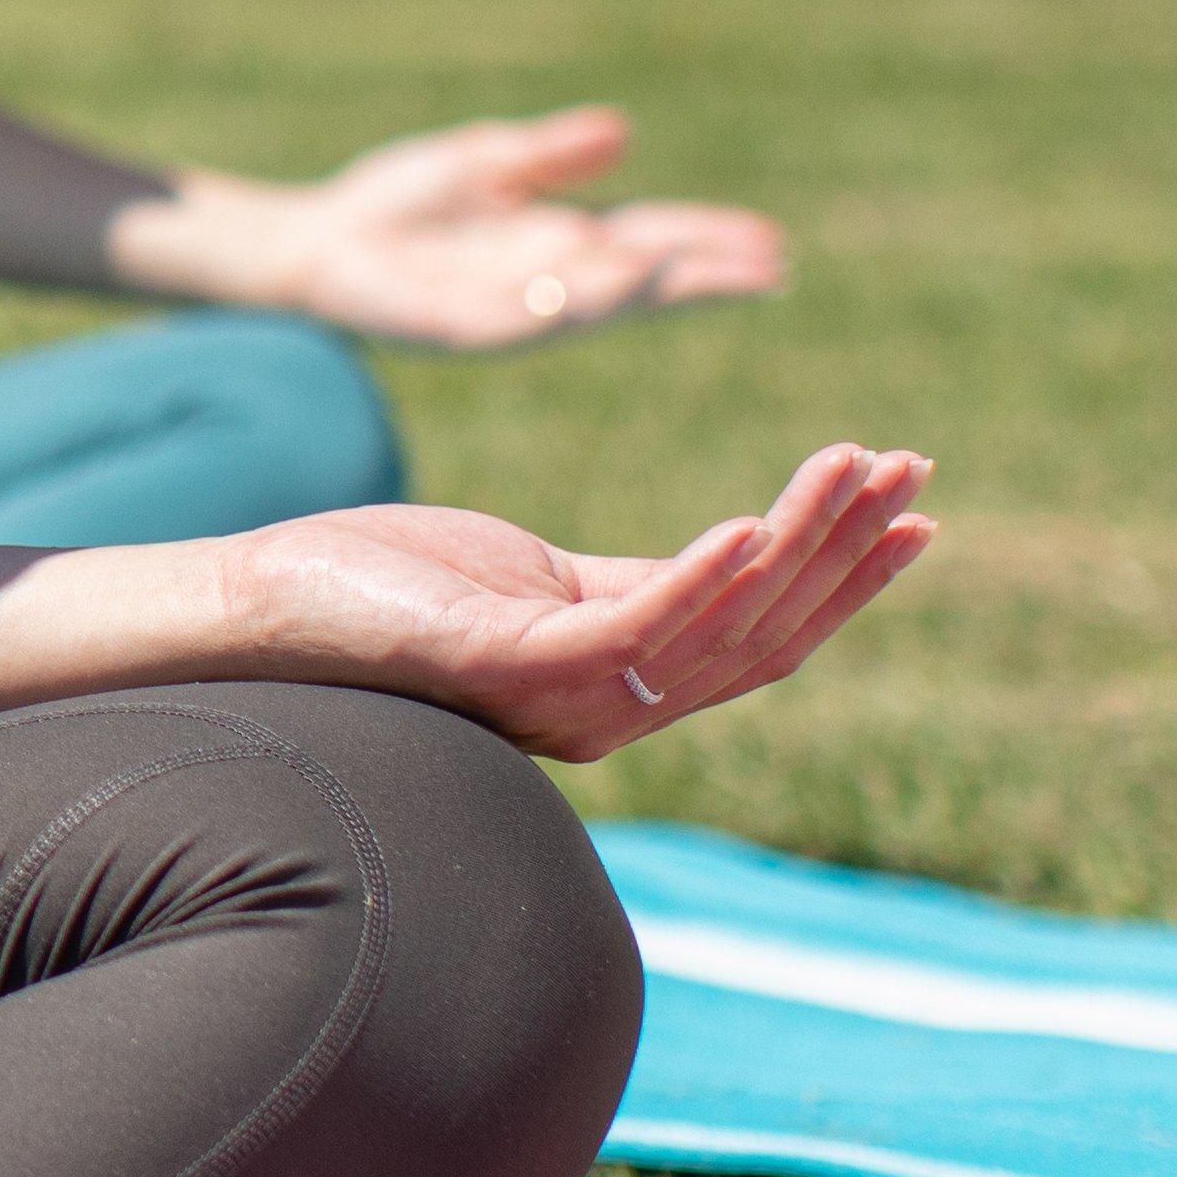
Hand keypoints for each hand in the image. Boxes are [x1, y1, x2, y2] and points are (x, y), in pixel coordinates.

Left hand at [225, 444, 932, 762]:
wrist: (261, 606)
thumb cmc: (386, 583)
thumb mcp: (536, 577)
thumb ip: (630, 583)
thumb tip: (736, 555)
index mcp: (619, 682)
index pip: (765, 634)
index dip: (846, 575)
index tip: (915, 510)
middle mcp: (607, 709)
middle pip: (766, 633)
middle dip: (848, 550)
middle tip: (914, 472)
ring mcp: (563, 698)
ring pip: (719, 624)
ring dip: (800, 543)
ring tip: (854, 466)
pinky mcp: (511, 666)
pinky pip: (633, 628)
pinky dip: (701, 577)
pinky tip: (752, 522)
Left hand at [269, 107, 784, 349]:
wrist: (317, 241)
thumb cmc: (398, 204)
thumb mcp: (486, 164)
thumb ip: (550, 155)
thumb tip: (621, 131)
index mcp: (560, 241)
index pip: (650, 239)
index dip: (706, 241)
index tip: (768, 243)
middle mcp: (548, 281)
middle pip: (640, 279)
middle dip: (700, 275)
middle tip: (770, 270)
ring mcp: (510, 307)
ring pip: (593, 304)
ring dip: (646, 288)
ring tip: (701, 269)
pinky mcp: (464, 325)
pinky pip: (529, 317)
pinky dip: (571, 302)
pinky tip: (608, 284)